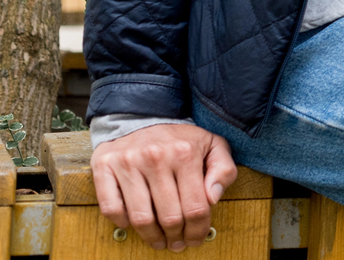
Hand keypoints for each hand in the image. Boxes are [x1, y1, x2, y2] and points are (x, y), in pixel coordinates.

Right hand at [92, 124, 237, 250]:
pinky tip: (134, 223)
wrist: (143, 116)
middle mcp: (156, 157)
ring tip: (159, 241)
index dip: (198, 230)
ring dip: (152, 237)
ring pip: (141, 218)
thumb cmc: (181, 138)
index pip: (196, 207)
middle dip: (176, 237)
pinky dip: (123, 222)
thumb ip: (223, 170)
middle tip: (177, 243)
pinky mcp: (104, 167)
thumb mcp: (213, 145)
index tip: (196, 238)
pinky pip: (111, 209)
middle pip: (169, 217)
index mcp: (186, 153)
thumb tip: (213, 198)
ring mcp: (128, 163)